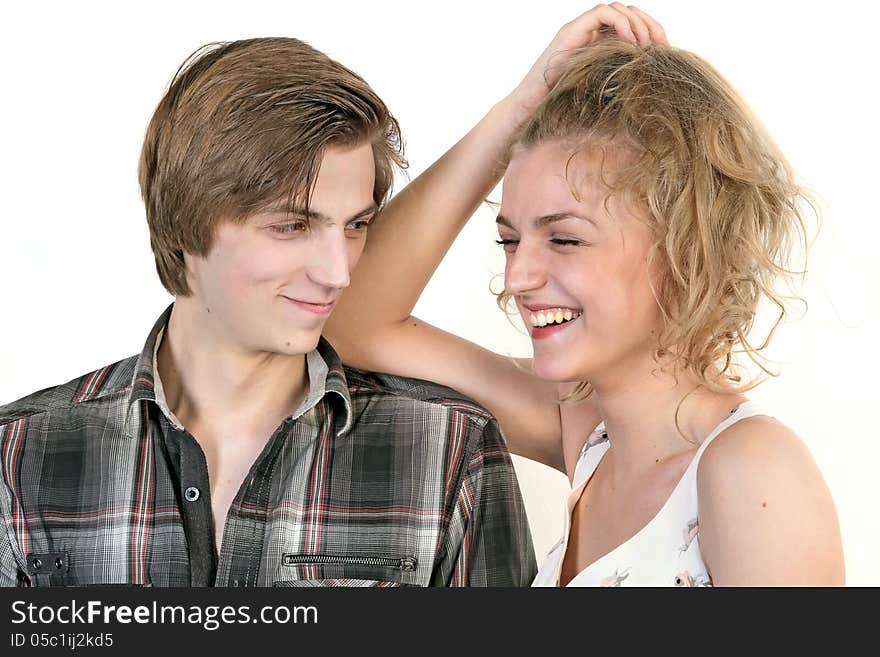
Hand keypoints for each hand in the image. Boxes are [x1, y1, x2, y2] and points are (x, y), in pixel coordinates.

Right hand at [507, 3, 668, 120]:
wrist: (533, 109)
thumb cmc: (564, 107)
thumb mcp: (603, 92)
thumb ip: (621, 79)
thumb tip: (652, 80)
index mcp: (600, 44)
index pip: (633, 25)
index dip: (653, 33)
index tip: (666, 52)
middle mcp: (590, 32)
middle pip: (630, 13)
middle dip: (650, 26)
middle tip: (662, 47)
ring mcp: (580, 29)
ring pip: (619, 8)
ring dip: (638, 24)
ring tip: (645, 47)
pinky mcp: (571, 30)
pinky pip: (603, 13)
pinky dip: (621, 24)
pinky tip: (631, 45)